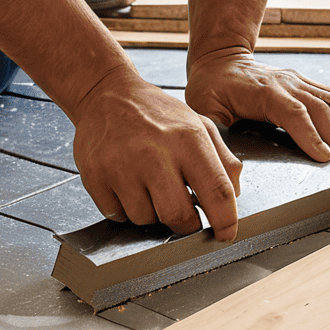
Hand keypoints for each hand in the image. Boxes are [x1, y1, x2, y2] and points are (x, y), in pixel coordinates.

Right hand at [71, 67, 242, 240]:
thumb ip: (223, 161)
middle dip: (185, 225)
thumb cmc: (156, 114)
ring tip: (149, 187)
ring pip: (145, 219)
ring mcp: (121, 165)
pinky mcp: (95, 175)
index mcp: (188, 139)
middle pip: (178, 217)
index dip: (225, 221)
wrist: (107, 94)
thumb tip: (235, 195)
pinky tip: (128, 186)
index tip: (225, 234)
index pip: (217, 192)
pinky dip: (125, 209)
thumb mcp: (199, 125)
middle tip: (184, 215)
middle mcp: (154, 153)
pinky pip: (117, 215)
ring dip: (152, 214)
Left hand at [185, 48, 329, 161]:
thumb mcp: (203, 109)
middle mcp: (286, 82)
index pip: (292, 113)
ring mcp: (298, 81)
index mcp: (263, 91)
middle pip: (319, 108)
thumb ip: (214, 132)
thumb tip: (222, 160)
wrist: (220, 60)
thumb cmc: (210, 88)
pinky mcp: (305, 84)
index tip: (325, 156)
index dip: (311, 134)